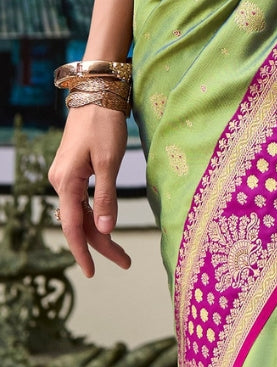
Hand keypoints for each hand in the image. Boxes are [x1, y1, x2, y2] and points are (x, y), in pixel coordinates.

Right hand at [47, 107, 132, 278]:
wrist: (97, 94)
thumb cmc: (104, 124)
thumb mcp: (109, 162)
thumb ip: (106, 197)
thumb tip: (105, 230)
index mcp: (66, 182)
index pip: (73, 226)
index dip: (82, 251)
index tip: (91, 273)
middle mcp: (61, 182)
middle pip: (79, 223)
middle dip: (101, 246)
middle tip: (126, 263)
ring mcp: (66, 177)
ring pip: (82, 214)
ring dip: (101, 234)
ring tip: (122, 255)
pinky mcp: (75, 171)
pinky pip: (83, 202)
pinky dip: (97, 217)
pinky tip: (108, 228)